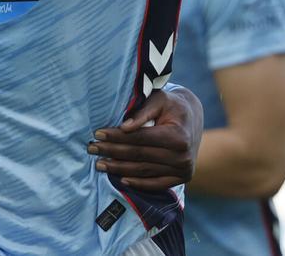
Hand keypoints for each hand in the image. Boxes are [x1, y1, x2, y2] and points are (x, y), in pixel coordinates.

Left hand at [88, 86, 203, 191]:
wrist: (193, 117)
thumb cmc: (171, 105)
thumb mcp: (159, 100)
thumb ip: (142, 112)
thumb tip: (124, 127)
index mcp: (177, 136)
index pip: (139, 138)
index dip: (117, 137)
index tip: (97, 134)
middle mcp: (182, 156)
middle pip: (139, 155)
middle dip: (112, 152)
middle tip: (92, 149)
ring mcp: (183, 170)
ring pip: (144, 171)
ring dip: (119, 169)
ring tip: (100, 164)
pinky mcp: (182, 178)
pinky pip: (156, 184)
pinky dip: (138, 183)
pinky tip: (121, 180)